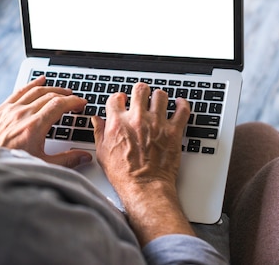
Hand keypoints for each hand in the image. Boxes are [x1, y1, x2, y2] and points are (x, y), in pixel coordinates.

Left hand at [0, 76, 92, 167]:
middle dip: (66, 96)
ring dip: (52, 89)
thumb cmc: (13, 165)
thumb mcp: (43, 165)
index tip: (81, 103)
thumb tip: (84, 156)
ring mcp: (10, 110)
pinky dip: (32, 84)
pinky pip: (19, 91)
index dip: (73, 102)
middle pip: (49, 96)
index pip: (59, 105)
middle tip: (75, 100)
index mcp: (34, 127)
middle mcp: (22, 115)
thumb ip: (67, 160)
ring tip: (62, 91)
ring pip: (35, 91)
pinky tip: (39, 81)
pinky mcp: (1, 110)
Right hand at [92, 82, 192, 244]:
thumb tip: (97, 121)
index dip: (119, 98)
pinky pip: (182, 111)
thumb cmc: (124, 175)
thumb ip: (99, 133)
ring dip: (158, 97)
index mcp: (118, 123)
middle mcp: (137, 119)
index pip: (116, 98)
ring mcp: (156, 124)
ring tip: (158, 101)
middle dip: (140, 91)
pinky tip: (179, 104)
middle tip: (141, 96)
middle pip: (140, 90)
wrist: (144, 188)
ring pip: (160, 96)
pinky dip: (182, 105)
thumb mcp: (103, 153)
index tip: (121, 101)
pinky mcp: (173, 132)